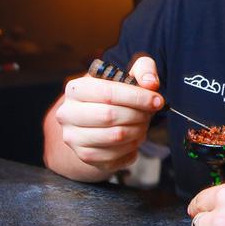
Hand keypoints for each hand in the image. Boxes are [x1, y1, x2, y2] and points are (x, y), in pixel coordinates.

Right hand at [55, 56, 163, 172]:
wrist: (95, 119)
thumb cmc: (114, 95)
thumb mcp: (128, 75)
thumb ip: (143, 69)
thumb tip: (151, 83)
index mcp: (75, 88)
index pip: (108, 93)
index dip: (137, 97)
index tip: (157, 101)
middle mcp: (68, 113)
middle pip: (110, 116)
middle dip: (138, 115)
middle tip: (149, 114)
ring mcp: (73, 137)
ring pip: (115, 137)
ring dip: (138, 131)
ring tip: (142, 125)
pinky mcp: (84, 156)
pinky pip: (115, 156)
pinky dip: (132, 148)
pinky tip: (134, 139)